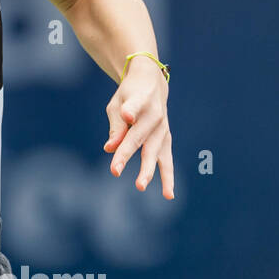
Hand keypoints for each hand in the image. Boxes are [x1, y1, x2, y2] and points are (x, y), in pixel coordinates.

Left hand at [103, 56, 173, 198]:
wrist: (152, 83)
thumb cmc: (129, 94)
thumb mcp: (117, 103)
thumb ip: (115, 125)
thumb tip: (109, 148)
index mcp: (140, 100)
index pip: (131, 111)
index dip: (130, 112)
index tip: (127, 116)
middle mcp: (154, 115)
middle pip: (139, 137)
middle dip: (126, 153)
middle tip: (115, 170)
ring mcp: (162, 128)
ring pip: (154, 151)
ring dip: (148, 169)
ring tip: (140, 186)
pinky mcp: (166, 138)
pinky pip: (167, 159)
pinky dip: (167, 176)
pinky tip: (168, 194)